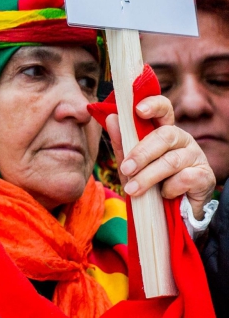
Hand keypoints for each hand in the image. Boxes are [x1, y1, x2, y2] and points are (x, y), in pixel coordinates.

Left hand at [103, 95, 216, 219]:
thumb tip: (112, 118)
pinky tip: (164, 194)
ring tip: (132, 190)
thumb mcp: (130, 164)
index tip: (138, 110)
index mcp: (163, 131)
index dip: (153, 105)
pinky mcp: (205, 175)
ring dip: (148, 177)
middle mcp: (182, 139)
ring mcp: (196, 156)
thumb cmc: (149, 183)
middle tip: (126, 169)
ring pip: (171, 160)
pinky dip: (169, 189)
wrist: (168, 213)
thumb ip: (122, 142)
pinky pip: (185, 178)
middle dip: (141, 153)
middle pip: (164, 136)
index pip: (163, 109)